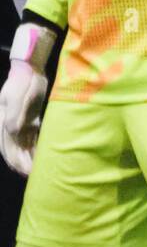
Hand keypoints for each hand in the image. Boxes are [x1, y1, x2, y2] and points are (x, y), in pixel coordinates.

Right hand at [0, 61, 47, 175]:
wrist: (30, 70)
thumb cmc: (23, 82)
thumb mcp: (19, 96)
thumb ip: (15, 114)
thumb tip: (12, 130)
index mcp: (3, 121)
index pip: (7, 147)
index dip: (15, 161)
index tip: (25, 172)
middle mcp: (9, 125)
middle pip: (14, 150)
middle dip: (22, 164)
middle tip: (34, 177)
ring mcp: (19, 123)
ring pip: (23, 146)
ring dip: (29, 159)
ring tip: (39, 171)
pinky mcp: (30, 120)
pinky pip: (32, 138)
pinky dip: (35, 148)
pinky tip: (43, 156)